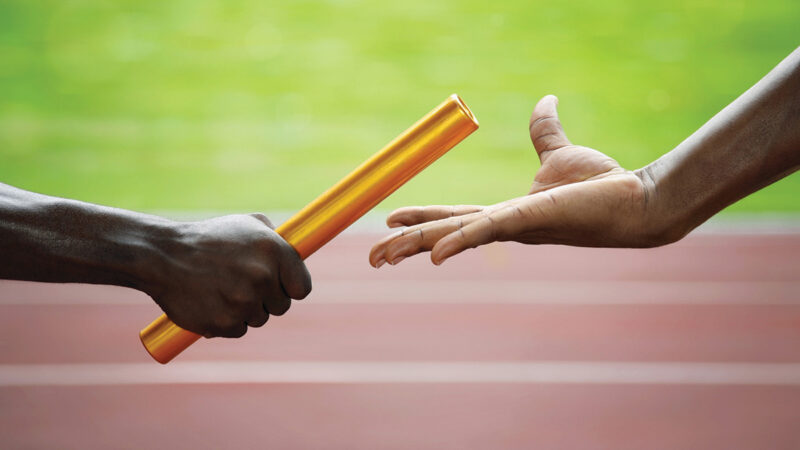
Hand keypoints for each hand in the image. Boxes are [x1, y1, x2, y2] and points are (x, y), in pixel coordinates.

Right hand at [142, 213, 311, 337]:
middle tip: (243, 285)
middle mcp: (263, 277)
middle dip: (267, 300)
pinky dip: (226, 322)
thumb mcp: (245, 224)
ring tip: (222, 289)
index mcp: (274, 251)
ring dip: (245, 310)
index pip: (302, 287)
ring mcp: (243, 302)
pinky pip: (237, 330)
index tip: (282, 287)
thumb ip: (274, 238)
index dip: (291, 288)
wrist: (162, 255)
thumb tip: (296, 252)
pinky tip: (211, 302)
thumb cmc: (208, 238)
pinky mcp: (224, 324)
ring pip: (258, 319)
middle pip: (282, 307)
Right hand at [369, 95, 660, 267]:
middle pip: (444, 234)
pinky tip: (433, 255)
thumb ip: (545, 131)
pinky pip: (487, 230)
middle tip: (372, 258)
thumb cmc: (602, 184)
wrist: (636, 199)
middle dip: (406, 246)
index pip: (455, 217)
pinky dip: (459, 242)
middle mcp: (505, 227)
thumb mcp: (561, 154)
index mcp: (507, 214)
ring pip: (455, 236)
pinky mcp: (530, 219)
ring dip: (417, 247)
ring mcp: (515, 227)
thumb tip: (546, 101)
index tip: (390, 222)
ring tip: (382, 258)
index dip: (422, 220)